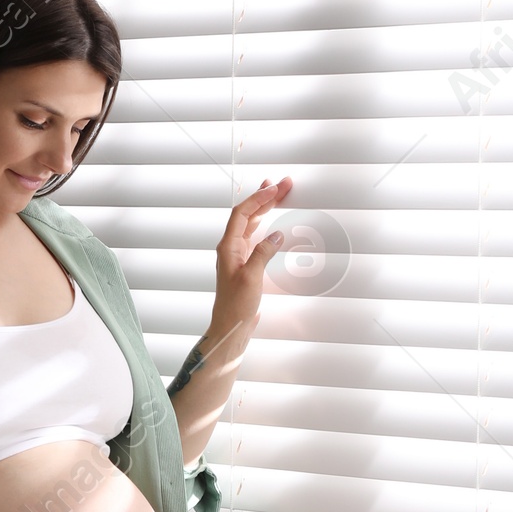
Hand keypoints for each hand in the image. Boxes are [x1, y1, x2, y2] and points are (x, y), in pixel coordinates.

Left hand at [210, 176, 293, 342]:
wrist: (231, 327)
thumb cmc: (236, 306)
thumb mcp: (252, 278)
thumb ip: (263, 253)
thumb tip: (277, 234)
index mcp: (228, 247)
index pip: (242, 213)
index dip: (258, 198)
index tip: (275, 187)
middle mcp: (231, 248)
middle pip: (248, 215)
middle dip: (265, 198)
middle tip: (284, 184)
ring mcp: (238, 255)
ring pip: (252, 225)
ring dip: (265, 209)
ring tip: (278, 193)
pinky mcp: (246, 265)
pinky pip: (256, 238)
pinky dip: (265, 226)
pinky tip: (273, 221)